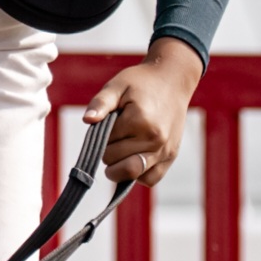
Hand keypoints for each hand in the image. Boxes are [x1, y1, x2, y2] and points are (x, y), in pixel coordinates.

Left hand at [81, 39, 204, 188]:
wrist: (172, 80)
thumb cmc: (140, 82)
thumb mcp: (117, 86)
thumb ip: (101, 103)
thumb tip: (87, 120)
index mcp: (140, 121)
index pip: (106, 145)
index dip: (102, 136)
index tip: (110, 123)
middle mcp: (155, 140)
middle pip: (115, 163)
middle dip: (108, 151)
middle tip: (115, 134)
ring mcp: (165, 151)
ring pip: (130, 175)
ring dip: (120, 165)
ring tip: (123, 146)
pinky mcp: (171, 157)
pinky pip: (150, 179)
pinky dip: (138, 174)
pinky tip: (134, 156)